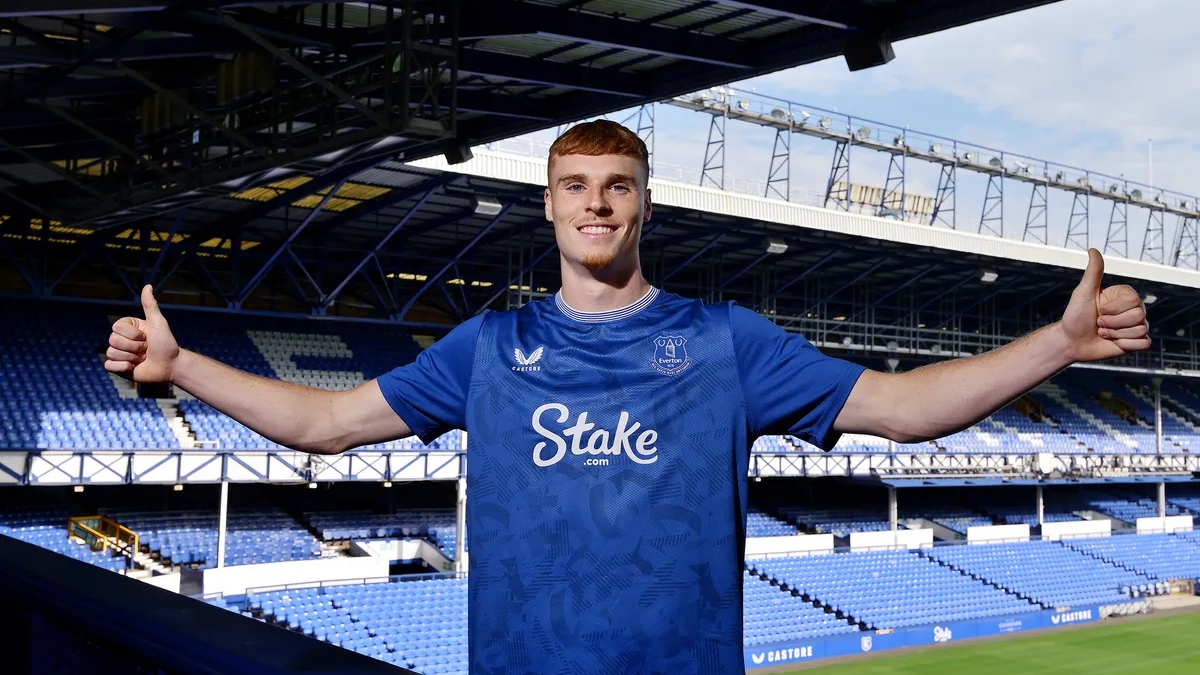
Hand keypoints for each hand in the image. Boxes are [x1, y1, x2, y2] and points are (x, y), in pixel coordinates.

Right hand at [104, 285, 180, 382]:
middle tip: (146, 349)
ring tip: (142, 358)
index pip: (116, 327)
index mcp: (127, 328)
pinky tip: (134, 367)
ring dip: (131, 357)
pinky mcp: (117, 368)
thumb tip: (148, 285)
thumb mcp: (158, 323)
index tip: (146, 337)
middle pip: (113, 340)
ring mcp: (118, 353)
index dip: (133, 334)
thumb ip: (150, 305)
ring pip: (111, 353)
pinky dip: (123, 367)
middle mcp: (120, 339)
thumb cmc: (166, 343)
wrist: (170, 366)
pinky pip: (109, 365)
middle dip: (134, 347)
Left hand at [1061, 248, 1149, 362]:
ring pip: (1140, 330)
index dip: (1112, 309)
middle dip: (1112, 323)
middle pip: (1139, 316)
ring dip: (1116, 334)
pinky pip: (1143, 343)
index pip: (1134, 300)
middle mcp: (1135, 309)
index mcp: (1125, 295)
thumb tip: (1093, 249)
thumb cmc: (1075, 315)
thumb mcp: (1083, 292)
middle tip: (1099, 323)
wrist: (1072, 341)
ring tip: (1103, 332)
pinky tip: (1113, 342)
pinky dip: (1124, 345)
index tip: (1098, 310)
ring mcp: (1137, 326)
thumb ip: (1093, 272)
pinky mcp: (1136, 342)